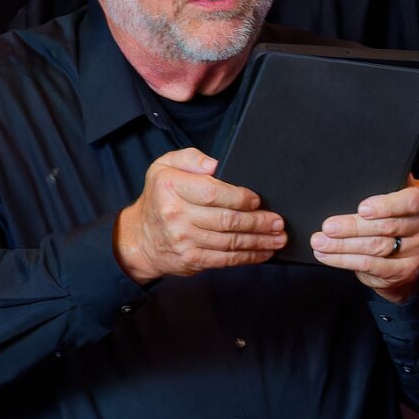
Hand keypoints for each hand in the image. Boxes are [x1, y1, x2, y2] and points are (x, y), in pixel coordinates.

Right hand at [114, 148, 283, 282]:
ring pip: (230, 242)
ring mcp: (184, 240)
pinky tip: (264, 252)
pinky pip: (226, 259)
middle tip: (278, 221)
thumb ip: (189, 158)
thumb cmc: (159, 197)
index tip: (257, 200)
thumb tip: (214, 164)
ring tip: (279, 237)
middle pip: (226, 220)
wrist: (139, 238)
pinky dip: (249, 257)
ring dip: (259, 241)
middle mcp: (176, 215)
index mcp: (171, 187)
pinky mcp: (192, 260)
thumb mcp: (165, 166)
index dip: (239, 198)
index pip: (212, 193)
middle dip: (258, 222)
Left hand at [310, 175, 418, 302]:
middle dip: (353, 227)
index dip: (385, 206)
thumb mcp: (395, 190)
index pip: (410, 202)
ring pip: (377, 247)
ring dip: (344, 246)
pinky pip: (373, 266)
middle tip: (328, 227)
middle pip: (387, 227)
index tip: (361, 208)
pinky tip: (328, 256)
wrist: (405, 246)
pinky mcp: (406, 270)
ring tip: (320, 242)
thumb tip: (357, 166)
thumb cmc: (393, 210)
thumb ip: (385, 181)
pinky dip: (347, 261)